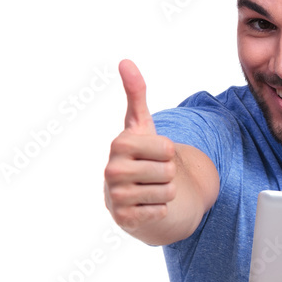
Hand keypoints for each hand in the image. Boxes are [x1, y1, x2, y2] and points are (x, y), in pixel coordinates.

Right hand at [104, 60, 176, 230]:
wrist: (131, 195)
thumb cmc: (139, 156)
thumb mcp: (140, 125)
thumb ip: (136, 94)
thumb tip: (126, 61)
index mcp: (120, 144)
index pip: (168, 148)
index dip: (168, 152)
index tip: (153, 154)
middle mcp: (112, 170)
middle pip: (169, 171)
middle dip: (168, 174)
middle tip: (152, 173)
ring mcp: (116, 196)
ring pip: (168, 192)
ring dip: (165, 192)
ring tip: (150, 188)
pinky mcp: (124, 219)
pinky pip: (161, 212)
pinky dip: (159, 210)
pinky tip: (146, 205)